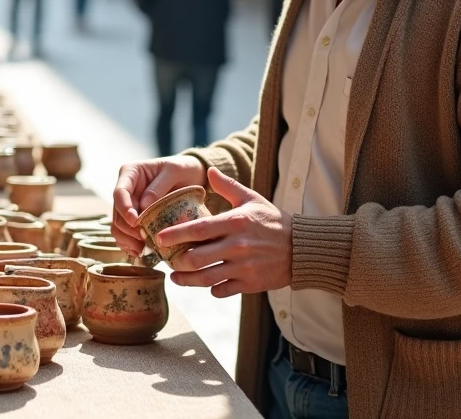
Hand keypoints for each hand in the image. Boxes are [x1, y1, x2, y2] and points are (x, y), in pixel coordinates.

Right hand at [111, 156, 207, 255]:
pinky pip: (125, 233)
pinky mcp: (135, 218)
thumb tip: (143, 206)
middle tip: (142, 239)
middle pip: (117, 212)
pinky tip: (138, 251)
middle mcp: (126, 189)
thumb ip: (158, 186)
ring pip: (118, 225)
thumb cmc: (182, 169)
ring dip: (126, 239)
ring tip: (141, 249)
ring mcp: (129, 204)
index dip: (124, 209)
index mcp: (130, 173)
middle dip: (127, 228)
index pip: (120, 192)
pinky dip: (129, 244)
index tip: (135, 222)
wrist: (192, 175)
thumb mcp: (174, 171)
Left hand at [162, 167, 292, 297]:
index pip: (199, 229)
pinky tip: (206, 284)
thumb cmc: (273, 221)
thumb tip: (208, 170)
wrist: (301, 248)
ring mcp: (244, 267)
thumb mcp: (252, 199)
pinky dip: (211, 289)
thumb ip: (228, 187)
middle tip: (168, 260)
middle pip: (197, 258)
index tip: (159, 238)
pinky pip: (222, 290)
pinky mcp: (250, 283)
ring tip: (176, 277)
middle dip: (177, 262)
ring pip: (206, 278)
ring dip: (187, 280)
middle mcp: (238, 246)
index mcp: (235, 222)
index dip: (176, 234)